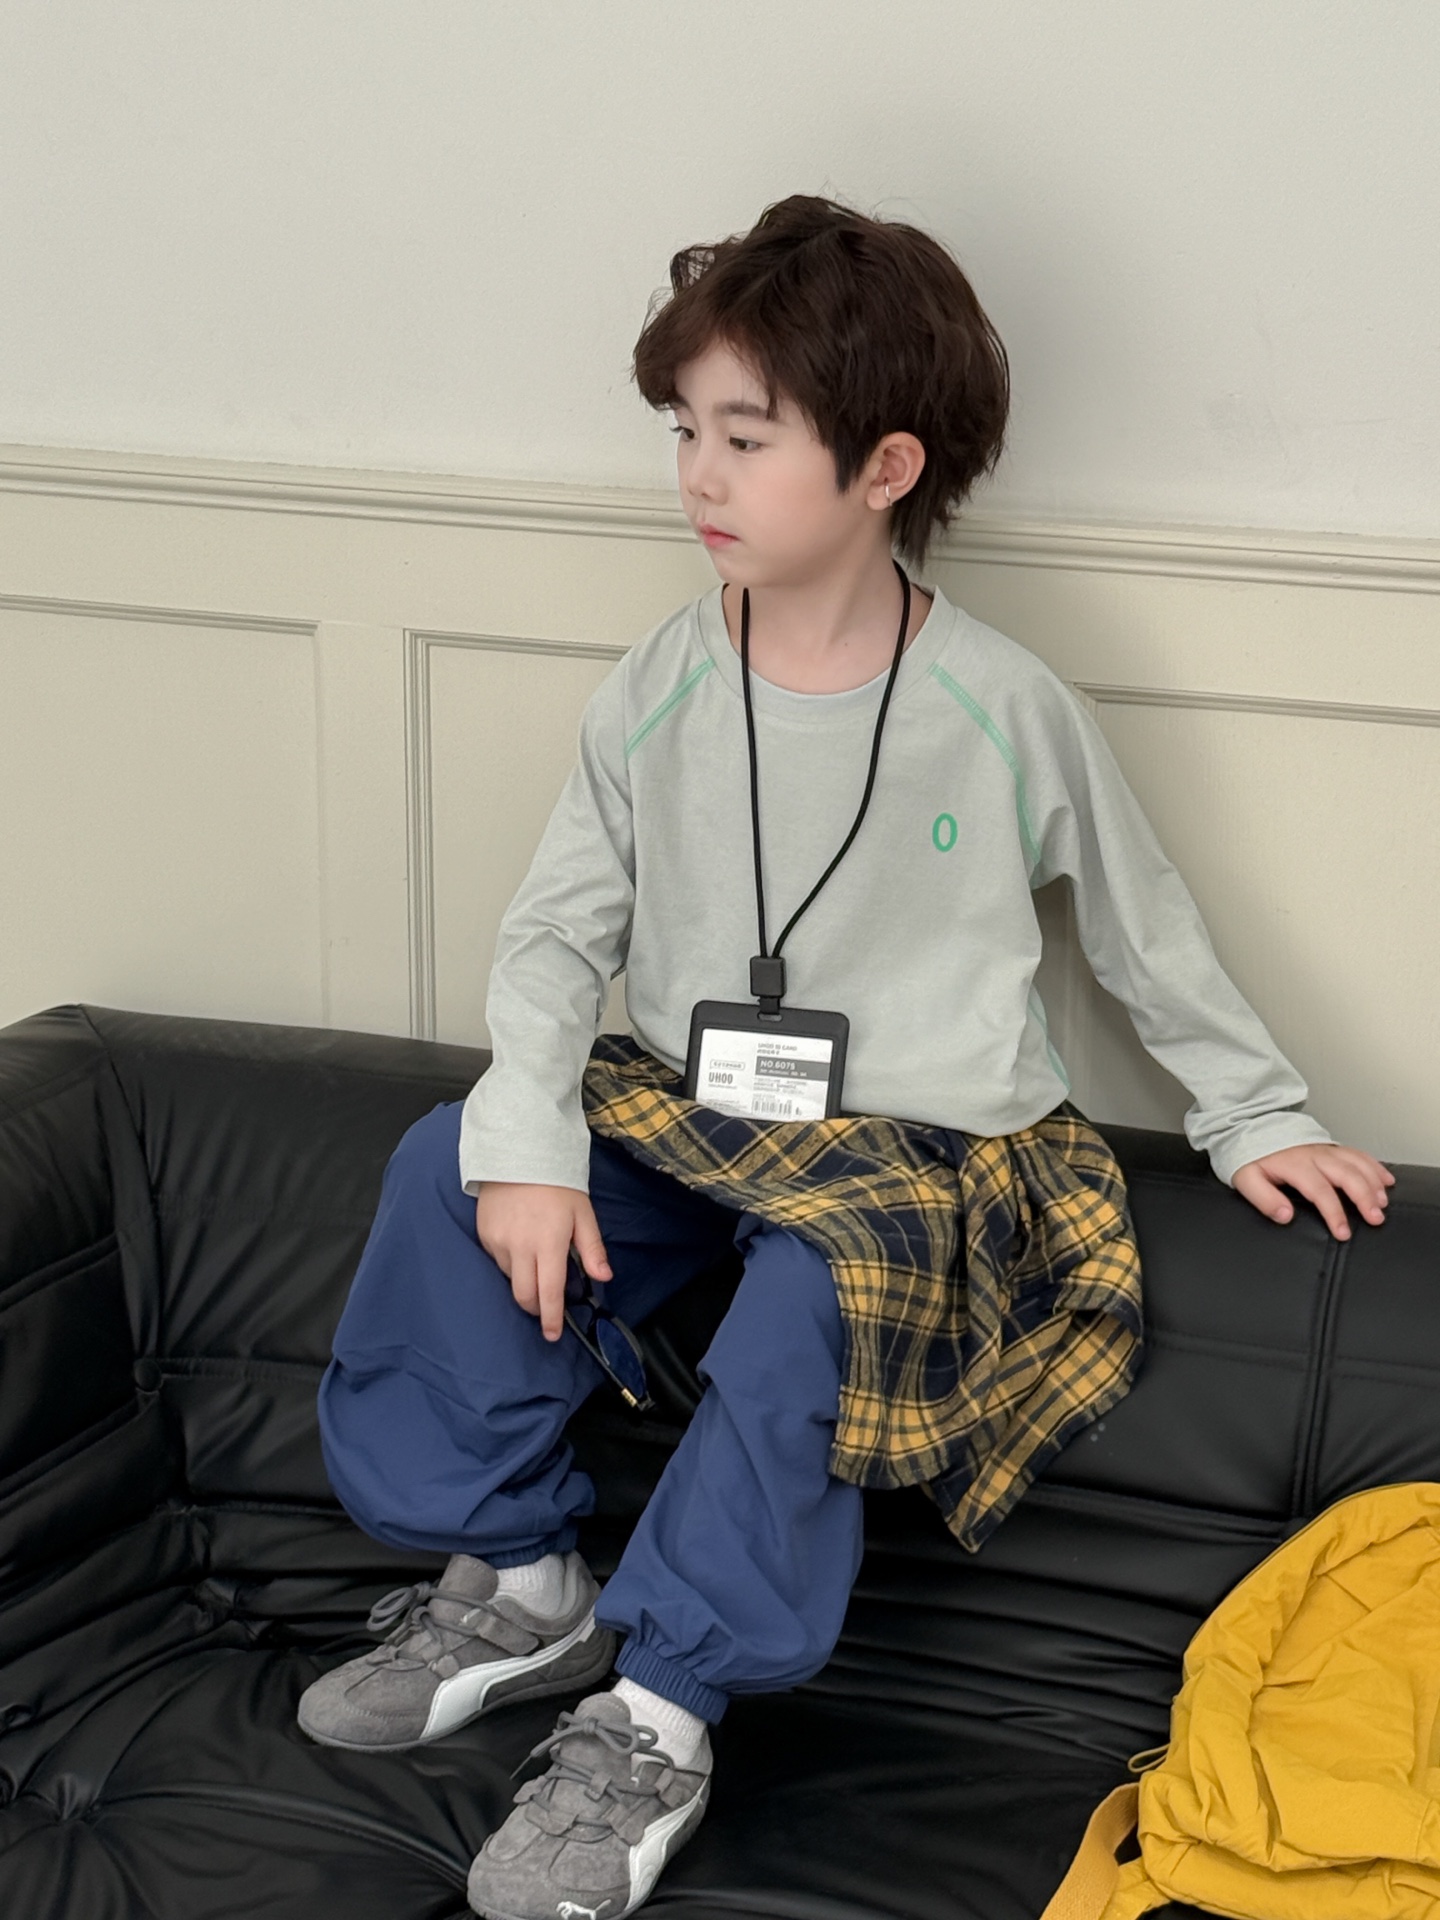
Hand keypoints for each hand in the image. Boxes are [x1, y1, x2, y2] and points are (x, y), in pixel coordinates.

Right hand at [475, 1183, 611, 1340]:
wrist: (518, 1153)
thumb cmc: (557, 1183)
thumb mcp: (582, 1214)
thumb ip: (591, 1249)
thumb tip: (603, 1278)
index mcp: (549, 1243)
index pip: (550, 1292)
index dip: (551, 1318)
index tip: (552, 1334)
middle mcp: (521, 1247)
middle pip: (524, 1296)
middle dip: (536, 1308)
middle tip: (546, 1306)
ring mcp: (499, 1242)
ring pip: (511, 1279)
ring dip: (524, 1281)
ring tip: (536, 1261)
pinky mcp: (484, 1235)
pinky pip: (497, 1260)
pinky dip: (510, 1262)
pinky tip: (520, 1244)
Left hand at [1232, 1143, 1394, 1240]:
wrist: (1251, 1129)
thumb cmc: (1251, 1158)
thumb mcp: (1246, 1180)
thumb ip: (1265, 1199)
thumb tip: (1286, 1216)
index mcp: (1295, 1165)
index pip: (1320, 1191)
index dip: (1334, 1213)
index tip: (1343, 1233)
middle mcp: (1315, 1155)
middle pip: (1347, 1175)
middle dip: (1364, 1198)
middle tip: (1375, 1219)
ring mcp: (1326, 1149)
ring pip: (1358, 1164)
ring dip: (1374, 1183)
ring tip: (1382, 1204)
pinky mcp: (1332, 1147)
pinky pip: (1359, 1154)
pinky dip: (1376, 1167)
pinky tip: (1387, 1181)